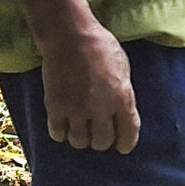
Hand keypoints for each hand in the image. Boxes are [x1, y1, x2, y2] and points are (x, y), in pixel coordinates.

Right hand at [0, 0, 140, 152]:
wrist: (70, 37)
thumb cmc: (101, 48)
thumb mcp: (124, 70)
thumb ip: (123, 94)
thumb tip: (121, 113)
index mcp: (122, 98)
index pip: (129, 132)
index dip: (126, 143)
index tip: (122, 148)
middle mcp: (100, 108)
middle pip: (102, 142)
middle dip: (102, 140)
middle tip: (99, 133)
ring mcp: (76, 109)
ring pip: (79, 142)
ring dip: (81, 138)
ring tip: (81, 128)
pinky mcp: (55, 107)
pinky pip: (58, 134)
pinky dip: (61, 133)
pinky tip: (64, 125)